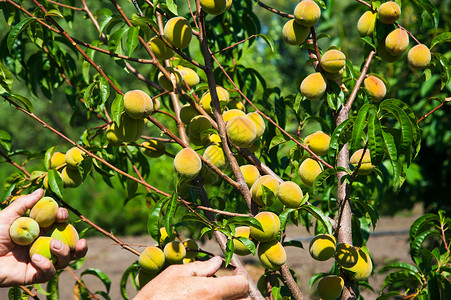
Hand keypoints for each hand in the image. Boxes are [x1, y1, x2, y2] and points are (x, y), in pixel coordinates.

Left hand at [0, 189, 87, 286]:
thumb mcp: (7, 216)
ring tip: (54, 245)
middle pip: (70, 246)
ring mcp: (41, 260)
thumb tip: (41, 191)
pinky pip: (49, 273)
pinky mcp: (35, 275)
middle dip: (79, 244)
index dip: (64, 219)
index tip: (61, 215)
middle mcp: (44, 245)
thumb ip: (25, 204)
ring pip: (65, 260)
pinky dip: (47, 266)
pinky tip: (36, 259)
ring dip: (65, 252)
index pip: (59, 225)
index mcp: (40, 230)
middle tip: (79, 241)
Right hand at [135, 256, 249, 299]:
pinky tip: (209, 299)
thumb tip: (217, 262)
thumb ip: (201, 267)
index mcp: (210, 291)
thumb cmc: (156, 295)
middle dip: (241, 290)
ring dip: (234, 299)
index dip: (241, 275)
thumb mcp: (175, 274)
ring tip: (221, 291)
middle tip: (231, 282)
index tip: (234, 271)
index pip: (242, 284)